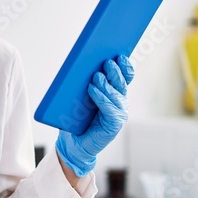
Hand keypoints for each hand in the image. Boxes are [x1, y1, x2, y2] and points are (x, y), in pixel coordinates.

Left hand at [56, 55, 133, 176]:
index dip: (125, 66)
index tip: (120, 54)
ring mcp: (119, 114)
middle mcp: (120, 102)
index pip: (125, 77)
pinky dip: (101, 98)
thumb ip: (87, 83)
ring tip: (96, 75)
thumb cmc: (76, 117)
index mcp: (115, 93)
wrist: (72, 142)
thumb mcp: (81, 96)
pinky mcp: (113, 125)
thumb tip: (83, 63)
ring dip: (106, 84)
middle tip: (106, 61)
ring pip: (116, 95)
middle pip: (121, 83)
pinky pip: (110, 109)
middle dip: (115, 72)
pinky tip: (92, 90)